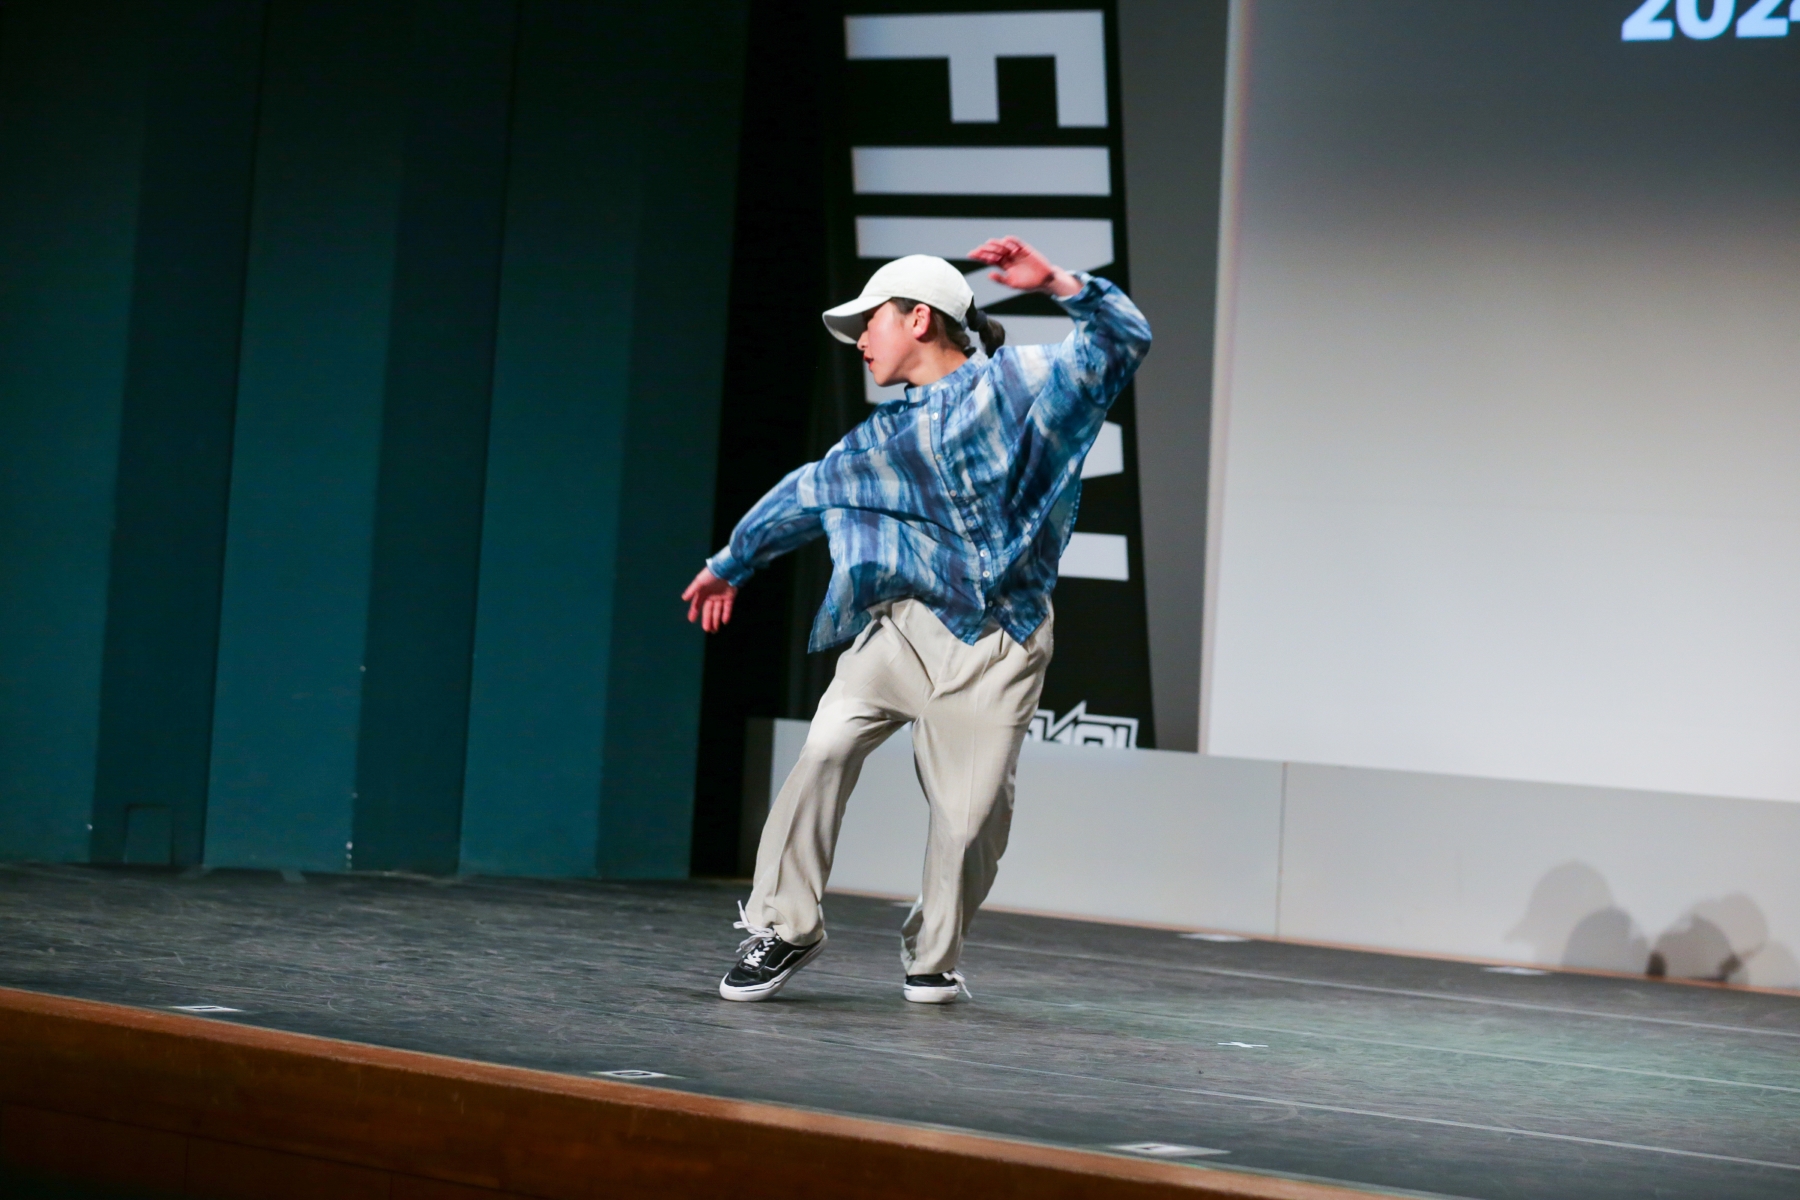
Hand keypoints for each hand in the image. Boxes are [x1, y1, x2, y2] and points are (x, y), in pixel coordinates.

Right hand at [682, 568, 737, 632]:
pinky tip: (724, 622)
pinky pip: (727, 607)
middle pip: (708, 610)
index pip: (697, 604)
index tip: (691, 620)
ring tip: (714, 630)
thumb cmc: (712, 574)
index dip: (694, 612)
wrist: (727, 568)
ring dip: (716, 620)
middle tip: (707, 630)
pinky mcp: (730, 596)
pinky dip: (726, 614)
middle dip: (707, 620)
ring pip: (718, 611)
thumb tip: (684, 598)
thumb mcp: (700, 581)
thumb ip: (692, 590)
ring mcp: (721, 596)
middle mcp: (711, 595)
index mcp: (703, 592)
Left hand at [966, 235, 1081, 297]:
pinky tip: (1005, 243)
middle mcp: (1008, 257)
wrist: (1044, 280)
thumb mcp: (1012, 284)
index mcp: (1004, 265)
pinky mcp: (1025, 249)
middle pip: (994, 250)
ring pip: (1003, 245)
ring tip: (989, 245)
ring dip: (996, 244)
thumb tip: (988, 274)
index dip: (980, 256)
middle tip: (977, 250)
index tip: (970, 255)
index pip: (989, 258)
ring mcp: (1016, 252)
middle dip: (985, 250)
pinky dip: (1011, 241)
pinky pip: (1016, 242)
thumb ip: (1000, 279)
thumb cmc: (1028, 283)